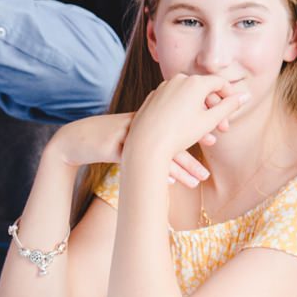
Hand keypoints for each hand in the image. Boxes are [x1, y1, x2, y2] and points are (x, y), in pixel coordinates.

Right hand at [48, 112, 210, 187]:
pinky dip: (158, 171)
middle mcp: (144, 120)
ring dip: (183, 166)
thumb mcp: (139, 130)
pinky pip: (142, 158)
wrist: (79, 138)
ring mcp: (132, 131)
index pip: (182, 113)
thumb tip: (188, 138)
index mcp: (152, 113)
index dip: (200, 123)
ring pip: (162, 148)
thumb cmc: (114, 137)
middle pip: (176, 129)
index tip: (216, 138)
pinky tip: (170, 184)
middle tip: (211, 165)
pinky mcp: (118, 144)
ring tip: (199, 180)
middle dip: (197, 145)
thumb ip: (160, 130)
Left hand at [125, 73, 247, 173]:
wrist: (145, 145)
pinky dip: (183, 110)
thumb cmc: (180, 134)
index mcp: (195, 82)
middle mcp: (179, 79)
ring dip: (200, 111)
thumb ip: (229, 106)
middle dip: (215, 108)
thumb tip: (246, 96)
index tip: (235, 107)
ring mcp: (164, 87)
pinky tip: (186, 127)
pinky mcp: (153, 96)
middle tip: (223, 128)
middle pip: (203, 89)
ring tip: (207, 131)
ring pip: (188, 96)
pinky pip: (173, 100)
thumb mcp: (209, 121)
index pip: (219, 83)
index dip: (229, 95)